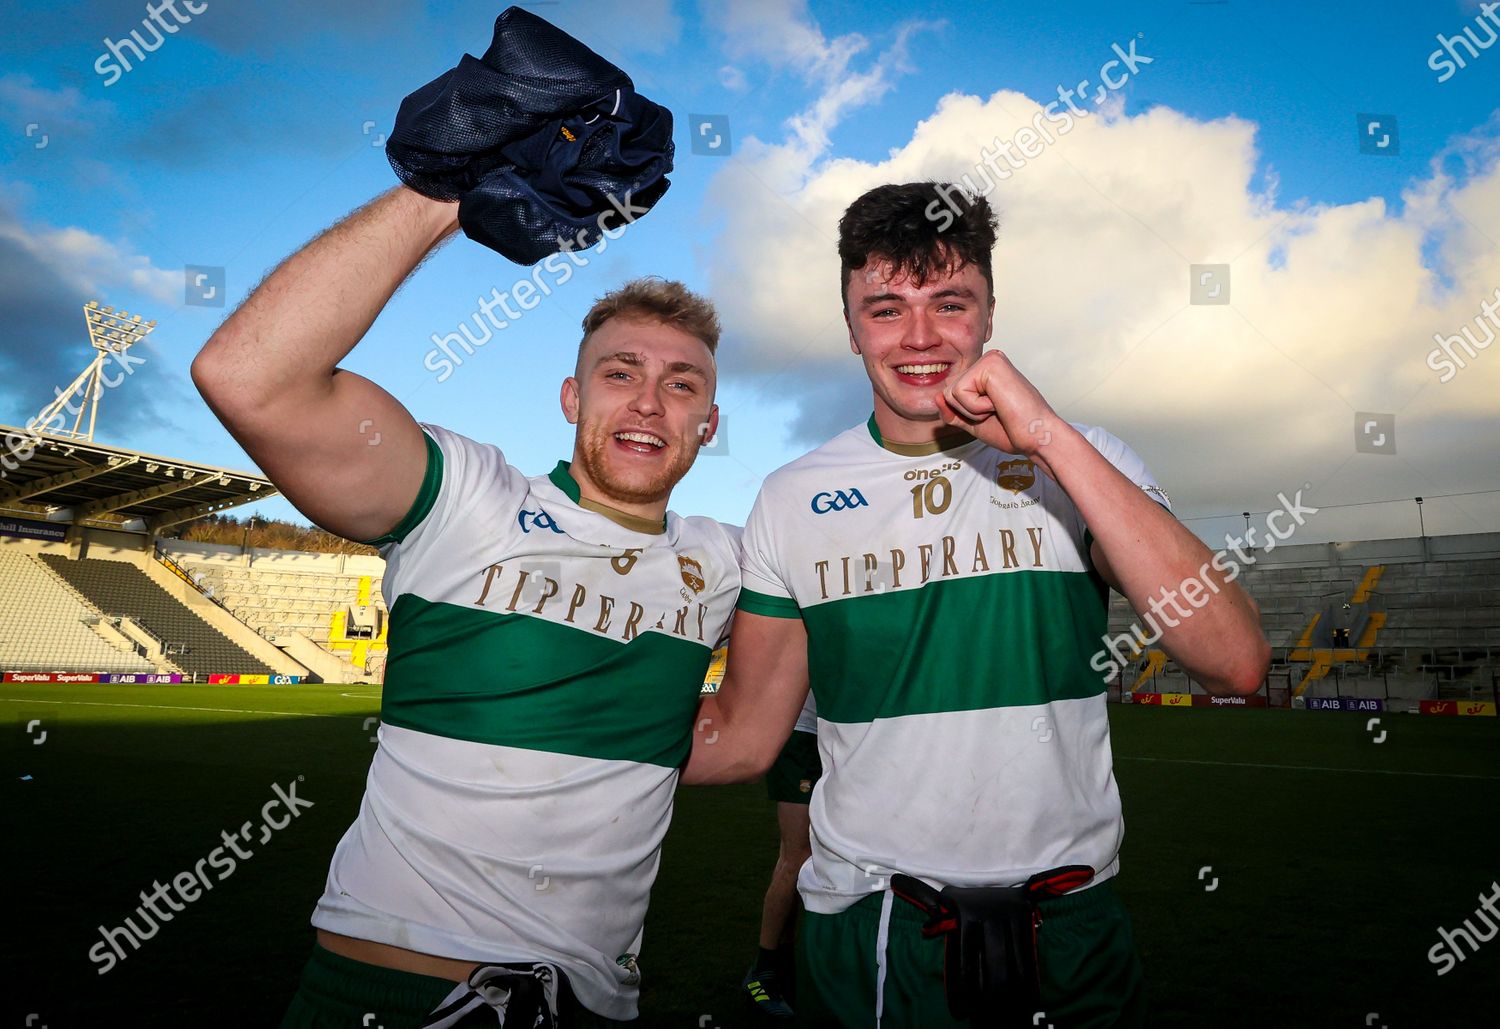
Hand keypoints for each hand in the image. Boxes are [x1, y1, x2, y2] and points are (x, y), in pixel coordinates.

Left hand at [936, 351, 1060, 476]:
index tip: (994, 415)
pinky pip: (959, 392)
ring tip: (998, 407)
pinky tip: (998, 404)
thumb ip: (952, 411)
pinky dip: (976, 407)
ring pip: (951, 392)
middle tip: (996, 412)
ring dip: (972, 411)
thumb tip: (936, 397)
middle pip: (948, 392)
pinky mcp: (989, 363)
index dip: (965, 414)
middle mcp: (987, 361)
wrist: (1035, 437)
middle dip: (967, 412)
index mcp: (985, 373)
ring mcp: (989, 360)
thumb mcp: (972, 422)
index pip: (951, 394)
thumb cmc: (1011, 430)